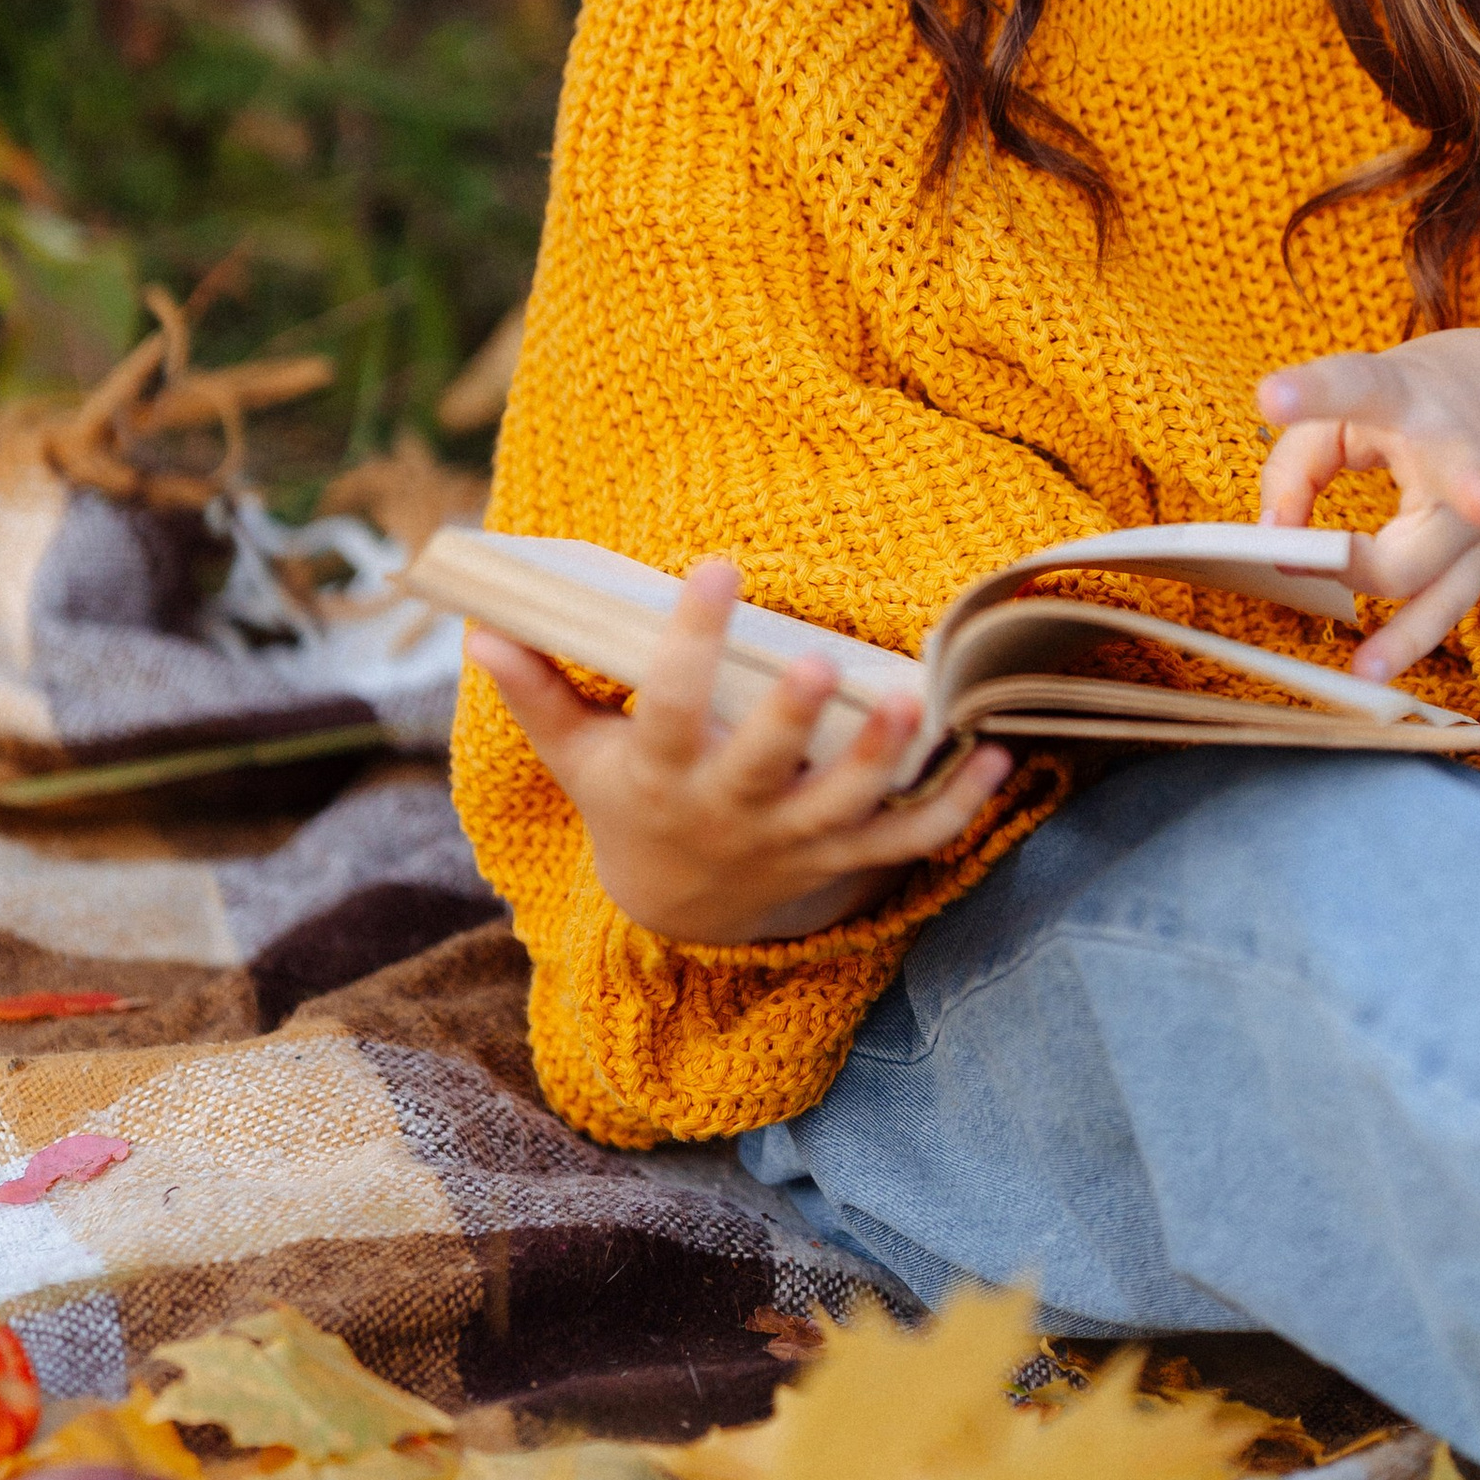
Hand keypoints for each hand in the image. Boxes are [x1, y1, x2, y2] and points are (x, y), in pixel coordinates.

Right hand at [465, 556, 1011, 947]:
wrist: (679, 914)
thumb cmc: (631, 804)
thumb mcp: (578, 757)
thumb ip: (538, 692)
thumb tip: (481, 627)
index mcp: (665, 778)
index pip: (673, 706)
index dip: (692, 640)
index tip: (714, 565)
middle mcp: (733, 816)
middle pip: (764, 771)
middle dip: (794, 721)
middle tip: (823, 661)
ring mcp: (795, 843)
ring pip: (847, 809)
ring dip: (884, 758)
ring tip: (921, 698)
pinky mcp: (845, 860)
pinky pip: (910, 841)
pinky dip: (958, 804)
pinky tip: (998, 754)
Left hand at [1255, 328, 1479, 683]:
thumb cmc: (1435, 401)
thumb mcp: (1366, 393)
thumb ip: (1301, 458)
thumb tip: (1273, 538)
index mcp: (1416, 397)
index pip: (1363, 388)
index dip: (1315, 392)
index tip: (1268, 396)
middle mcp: (1460, 459)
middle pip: (1415, 509)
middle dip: (1371, 544)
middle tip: (1313, 557)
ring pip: (1440, 581)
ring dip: (1405, 628)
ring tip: (1365, 667)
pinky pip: (1443, 610)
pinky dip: (1407, 644)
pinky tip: (1371, 675)